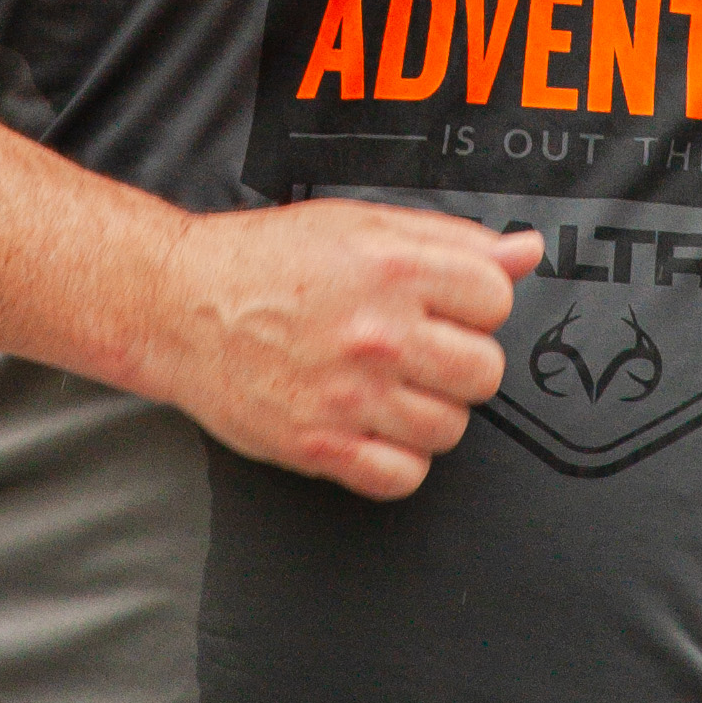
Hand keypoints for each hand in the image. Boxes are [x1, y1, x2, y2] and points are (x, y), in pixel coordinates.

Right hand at [149, 201, 538, 500]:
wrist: (176, 305)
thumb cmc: (262, 261)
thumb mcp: (361, 225)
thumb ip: (450, 239)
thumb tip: (525, 251)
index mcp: (392, 268)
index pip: (496, 299)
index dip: (476, 303)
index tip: (447, 307)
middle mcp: (377, 332)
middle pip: (484, 371)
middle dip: (459, 362)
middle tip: (418, 351)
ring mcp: (350, 394)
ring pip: (449, 428)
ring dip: (428, 412)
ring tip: (388, 387)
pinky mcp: (321, 444)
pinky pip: (404, 477)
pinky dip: (397, 460)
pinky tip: (373, 428)